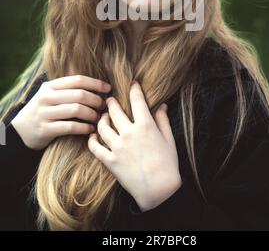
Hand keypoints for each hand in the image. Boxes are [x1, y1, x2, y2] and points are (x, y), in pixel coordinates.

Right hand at [11, 75, 111, 149]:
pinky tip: (90, 129)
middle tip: (104, 106)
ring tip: (98, 118)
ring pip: (76, 110)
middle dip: (96, 100)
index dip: (95, 83)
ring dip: (92, 114)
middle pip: (79, 94)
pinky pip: (70, 127)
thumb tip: (97, 87)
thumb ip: (68, 90)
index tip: (108, 88)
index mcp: (50, 86)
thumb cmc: (44, 110)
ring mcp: (44, 113)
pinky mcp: (45, 129)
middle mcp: (46, 97)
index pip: (78, 80)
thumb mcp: (50, 95)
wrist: (20, 130)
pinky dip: (84, 128)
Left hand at [87, 81, 181, 211]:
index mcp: (145, 125)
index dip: (134, 89)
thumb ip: (163, 121)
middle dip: (111, 102)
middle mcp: (129, 133)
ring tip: (102, 117)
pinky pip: (95, 147)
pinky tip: (93, 136)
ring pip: (102, 126)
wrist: (159, 190)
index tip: (132, 84)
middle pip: (115, 110)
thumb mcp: (169, 139)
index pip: (137, 101)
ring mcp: (118, 147)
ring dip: (101, 119)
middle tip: (109, 99)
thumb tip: (161, 106)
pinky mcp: (110, 161)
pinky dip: (92, 140)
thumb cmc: (168, 164)